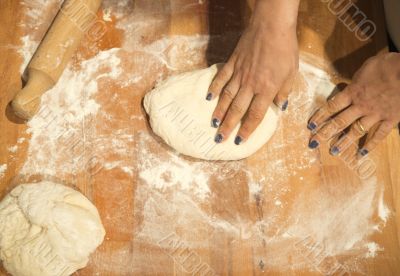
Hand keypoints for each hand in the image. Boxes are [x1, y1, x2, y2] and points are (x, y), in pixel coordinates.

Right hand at [207, 0, 299, 144]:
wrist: (272, 26)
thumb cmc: (285, 49)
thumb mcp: (291, 73)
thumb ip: (284, 92)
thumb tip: (279, 107)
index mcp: (267, 89)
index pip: (255, 115)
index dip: (247, 130)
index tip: (239, 141)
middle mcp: (250, 85)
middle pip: (237, 110)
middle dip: (228, 126)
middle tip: (219, 139)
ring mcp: (239, 73)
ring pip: (227, 97)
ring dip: (219, 112)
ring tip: (213, 123)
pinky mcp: (232, 63)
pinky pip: (221, 78)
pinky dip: (214, 88)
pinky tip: (209, 98)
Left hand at [308, 52, 399, 156]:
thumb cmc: (387, 65)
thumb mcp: (367, 67)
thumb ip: (357, 79)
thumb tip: (354, 83)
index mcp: (353, 92)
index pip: (331, 106)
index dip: (320, 116)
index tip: (310, 126)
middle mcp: (360, 106)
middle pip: (339, 122)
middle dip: (324, 133)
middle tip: (313, 143)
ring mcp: (376, 114)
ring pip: (356, 131)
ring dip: (344, 142)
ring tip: (333, 152)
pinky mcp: (391, 119)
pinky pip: (379, 134)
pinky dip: (371, 144)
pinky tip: (363, 153)